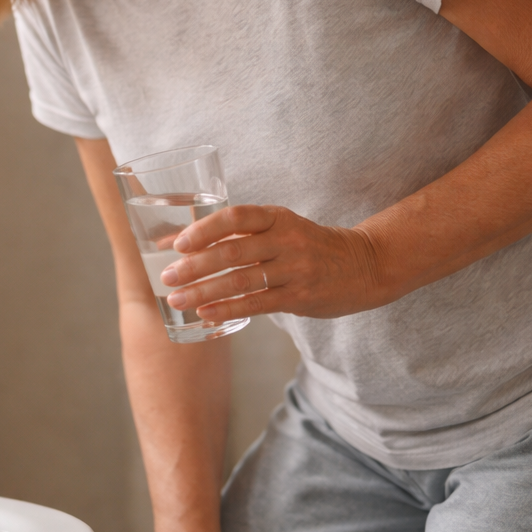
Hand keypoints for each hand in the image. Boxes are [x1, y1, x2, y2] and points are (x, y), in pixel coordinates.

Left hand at [158, 204, 389, 319]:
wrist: (365, 265)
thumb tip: (176, 243)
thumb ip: (237, 236)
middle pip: (233, 252)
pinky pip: (257, 304)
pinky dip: (227, 308)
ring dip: (203, 291)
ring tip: (176, 299)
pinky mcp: (300, 297)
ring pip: (241, 281)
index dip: (204, 230)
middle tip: (167, 276)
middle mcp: (286, 240)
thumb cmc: (307, 245)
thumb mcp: (279, 229)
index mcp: (277, 217)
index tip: (178, 244)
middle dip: (195, 266)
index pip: (236, 217)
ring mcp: (295, 269)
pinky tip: (205, 314)